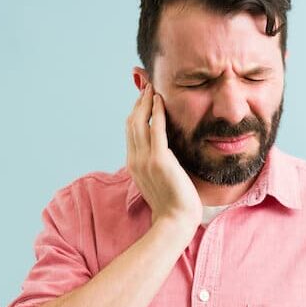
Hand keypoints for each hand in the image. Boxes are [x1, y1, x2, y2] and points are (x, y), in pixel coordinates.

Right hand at [125, 82, 201, 230]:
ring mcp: (144, 159)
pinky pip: (155, 129)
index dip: (135, 112)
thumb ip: (157, 164)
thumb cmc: (173, 204)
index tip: (143, 98)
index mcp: (133, 164)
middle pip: (131, 123)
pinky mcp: (158, 160)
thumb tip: (164, 152)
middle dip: (138, 102)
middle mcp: (135, 159)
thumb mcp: (159, 180)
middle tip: (146, 85)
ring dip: (145, 102)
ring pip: (139, 122)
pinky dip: (156, 112)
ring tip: (152, 87)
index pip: (130, 131)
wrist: (175, 221)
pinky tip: (160, 100)